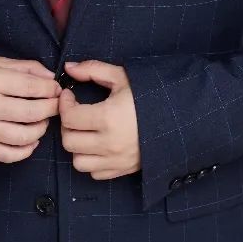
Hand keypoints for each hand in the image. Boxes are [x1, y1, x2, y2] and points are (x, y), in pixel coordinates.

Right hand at [0, 55, 61, 161]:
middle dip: (51, 109)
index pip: (31, 87)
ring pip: (23, 136)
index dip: (50, 89)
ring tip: (43, 121)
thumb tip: (51, 78)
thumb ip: (25, 68)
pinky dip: (26, 150)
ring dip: (41, 129)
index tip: (57, 89)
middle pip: (31, 112)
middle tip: (56, 105)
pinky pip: (8, 155)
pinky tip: (31, 140)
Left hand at [58, 60, 140, 180]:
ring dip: (77, 146)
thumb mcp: (122, 76)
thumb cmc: (150, 94)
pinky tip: (98, 144)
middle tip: (76, 111)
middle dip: (68, 124)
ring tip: (86, 131)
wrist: (178, 116)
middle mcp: (109, 144)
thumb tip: (69, 67)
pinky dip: (92, 161)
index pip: (69, 117)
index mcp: (108, 118)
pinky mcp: (124, 170)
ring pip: (79, 162)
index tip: (70, 95)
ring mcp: (117, 160)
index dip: (64, 104)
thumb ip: (93, 69)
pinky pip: (95, 174)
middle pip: (69, 141)